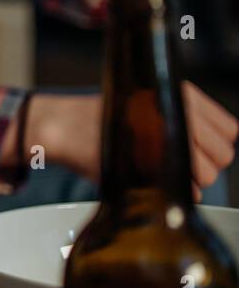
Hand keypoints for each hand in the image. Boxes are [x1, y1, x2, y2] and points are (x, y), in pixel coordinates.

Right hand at [16, 85, 236, 197]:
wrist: (66, 126)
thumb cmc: (105, 118)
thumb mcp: (148, 101)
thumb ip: (185, 119)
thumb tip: (216, 149)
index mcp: (183, 95)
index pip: (230, 130)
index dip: (217, 144)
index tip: (199, 149)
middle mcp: (180, 112)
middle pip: (222, 155)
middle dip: (207, 165)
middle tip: (182, 165)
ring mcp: (166, 138)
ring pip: (208, 175)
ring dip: (192, 180)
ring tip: (165, 171)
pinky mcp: (153, 164)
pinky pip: (187, 190)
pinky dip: (176, 192)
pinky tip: (156, 180)